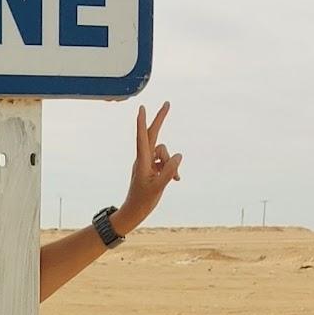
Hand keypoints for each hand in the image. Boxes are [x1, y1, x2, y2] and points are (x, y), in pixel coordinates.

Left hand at [115, 102, 180, 234]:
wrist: (135, 211)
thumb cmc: (143, 200)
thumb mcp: (158, 187)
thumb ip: (169, 171)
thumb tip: (178, 155)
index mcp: (142, 161)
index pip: (142, 137)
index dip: (142, 122)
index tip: (142, 108)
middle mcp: (144, 158)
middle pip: (153, 134)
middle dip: (160, 119)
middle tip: (167, 103)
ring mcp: (149, 162)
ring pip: (165, 153)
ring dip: (172, 164)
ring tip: (174, 179)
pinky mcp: (153, 168)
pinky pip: (166, 162)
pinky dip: (172, 169)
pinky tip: (175, 180)